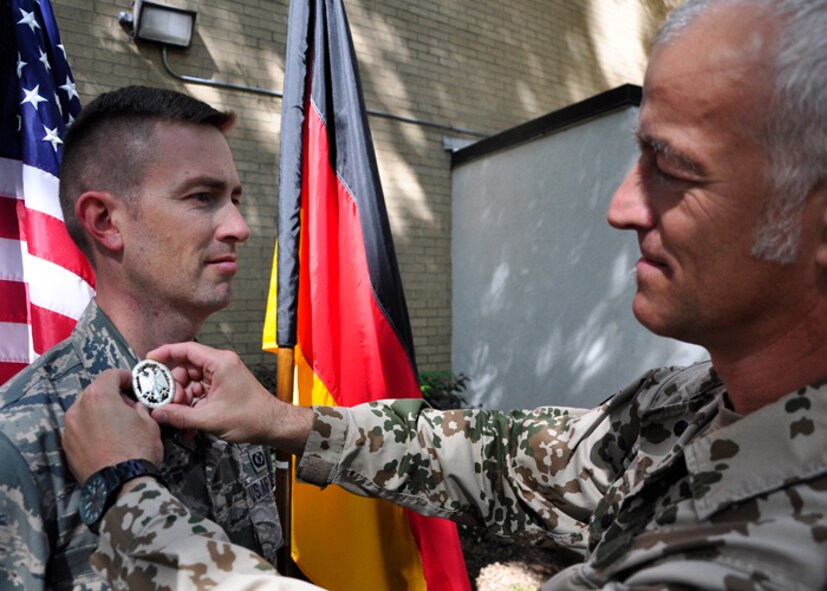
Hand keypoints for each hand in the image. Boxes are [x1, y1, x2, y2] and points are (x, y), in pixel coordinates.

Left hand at [63, 369, 163, 484]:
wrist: (121, 485)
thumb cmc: (138, 450)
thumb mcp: (149, 422)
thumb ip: (139, 407)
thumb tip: (134, 406)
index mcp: (99, 396)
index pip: (110, 375)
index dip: (125, 377)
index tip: (134, 384)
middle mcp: (78, 408)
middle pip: (94, 392)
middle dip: (111, 395)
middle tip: (128, 405)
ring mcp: (69, 429)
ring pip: (84, 411)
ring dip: (99, 412)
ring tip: (115, 424)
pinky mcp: (66, 447)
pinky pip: (79, 429)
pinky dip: (90, 429)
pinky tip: (105, 439)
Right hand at [147, 342, 312, 452]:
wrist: (273, 425)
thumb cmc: (252, 417)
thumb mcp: (210, 419)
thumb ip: (181, 416)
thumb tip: (158, 414)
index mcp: (220, 363)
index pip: (186, 349)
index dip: (165, 353)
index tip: (148, 360)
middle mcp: (220, 365)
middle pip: (185, 369)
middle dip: (174, 388)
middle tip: (167, 404)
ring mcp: (221, 377)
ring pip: (190, 383)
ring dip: (182, 401)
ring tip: (180, 417)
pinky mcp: (222, 389)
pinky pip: (199, 393)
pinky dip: (192, 406)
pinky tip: (188, 425)